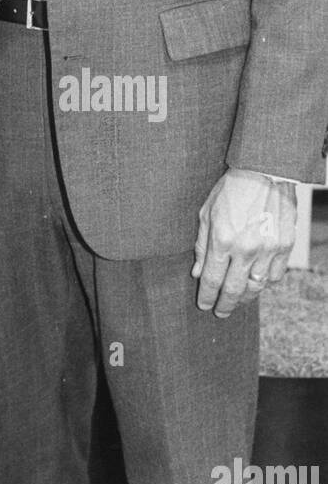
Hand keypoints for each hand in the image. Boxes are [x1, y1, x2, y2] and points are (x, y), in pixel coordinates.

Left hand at [192, 170, 295, 317]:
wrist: (265, 171)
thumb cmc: (231, 189)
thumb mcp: (207, 212)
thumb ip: (202, 245)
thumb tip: (198, 273)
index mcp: (222, 239)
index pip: (212, 280)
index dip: (207, 297)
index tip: (204, 305)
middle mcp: (246, 249)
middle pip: (234, 290)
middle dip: (225, 305)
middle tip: (220, 312)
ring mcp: (268, 249)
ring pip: (256, 287)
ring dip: (244, 298)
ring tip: (236, 300)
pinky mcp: (285, 246)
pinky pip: (275, 276)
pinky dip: (264, 283)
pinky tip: (256, 282)